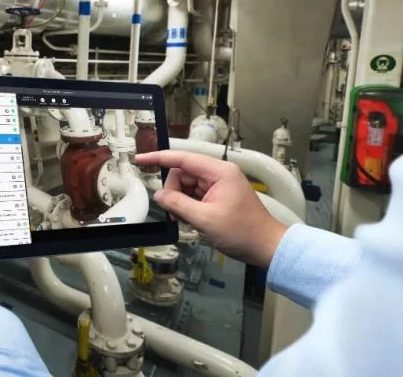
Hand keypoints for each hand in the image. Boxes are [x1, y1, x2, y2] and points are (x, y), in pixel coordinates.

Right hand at [135, 150, 287, 267]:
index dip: (159, 158)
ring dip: (180, 202)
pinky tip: (191, 221)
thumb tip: (159, 195)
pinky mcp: (219, 197)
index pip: (182, 158)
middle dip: (173, 192)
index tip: (140, 160)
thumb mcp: (205, 219)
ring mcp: (219, 185)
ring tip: (185, 221)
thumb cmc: (241, 232)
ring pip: (187, 186)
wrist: (266, 247)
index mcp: (219, 172)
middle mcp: (219, 174)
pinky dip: (188, 207)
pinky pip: (194, 196)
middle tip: (175, 214)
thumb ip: (178, 204)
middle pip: (182, 174)